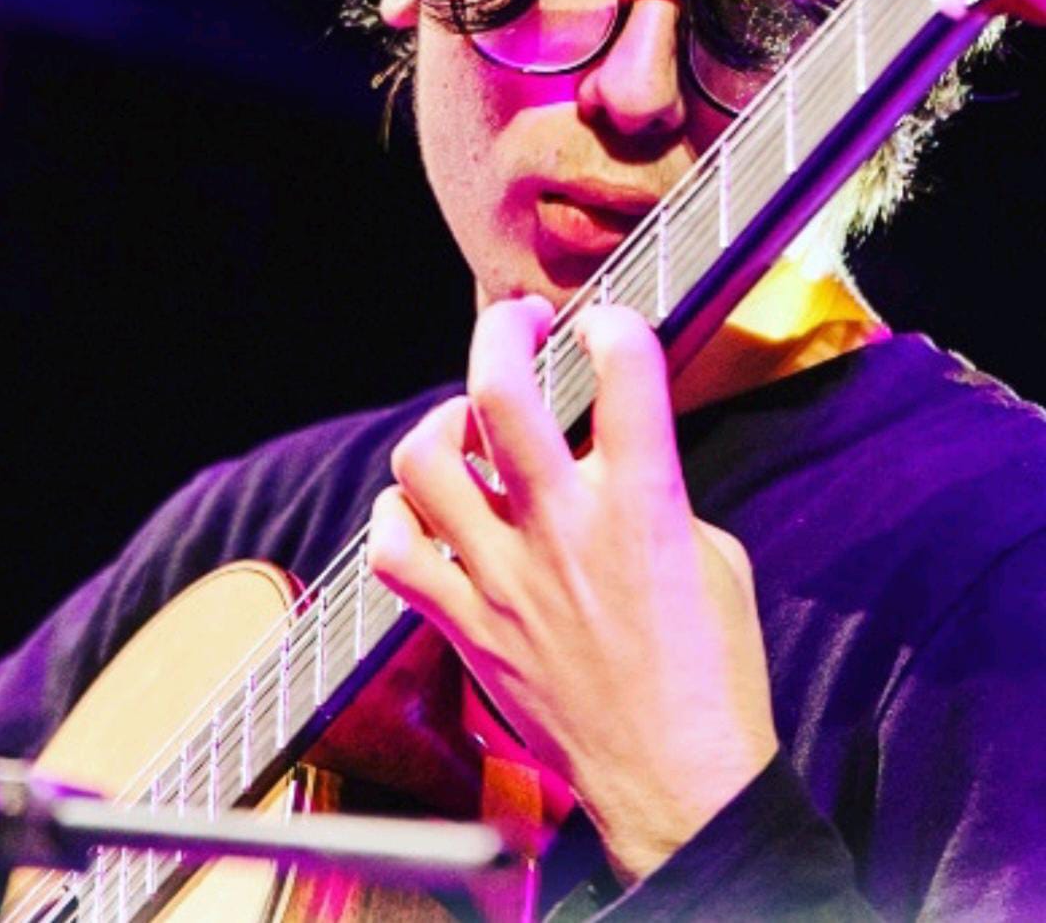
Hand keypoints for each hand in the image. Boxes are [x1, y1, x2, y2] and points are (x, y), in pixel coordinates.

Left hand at [368, 295, 778, 881]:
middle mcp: (563, 530)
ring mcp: (503, 579)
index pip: (625, 371)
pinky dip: (398, 516)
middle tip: (519, 323)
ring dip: (442, 423)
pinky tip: (428, 511)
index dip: (613, 324)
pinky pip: (394, 553)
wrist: (677, 784)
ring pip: (424, 462)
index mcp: (644, 506)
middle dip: (503, 330)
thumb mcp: (713, 555)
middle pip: (500, 393)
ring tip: (467, 425)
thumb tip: (608, 459)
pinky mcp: (466, 626)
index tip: (605, 329)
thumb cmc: (710, 672)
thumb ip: (654, 490)